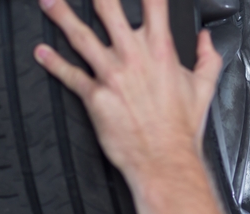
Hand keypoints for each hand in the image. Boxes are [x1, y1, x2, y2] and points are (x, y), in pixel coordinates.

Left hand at [34, 0, 222, 183]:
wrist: (165, 160)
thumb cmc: (181, 130)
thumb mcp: (204, 88)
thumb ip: (207, 58)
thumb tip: (207, 41)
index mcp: (160, 50)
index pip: (152, 3)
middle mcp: (133, 56)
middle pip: (108, 8)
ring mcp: (111, 74)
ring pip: (80, 36)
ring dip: (61, 15)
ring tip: (48, 2)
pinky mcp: (95, 96)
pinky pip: (69, 75)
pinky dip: (52, 62)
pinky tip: (42, 52)